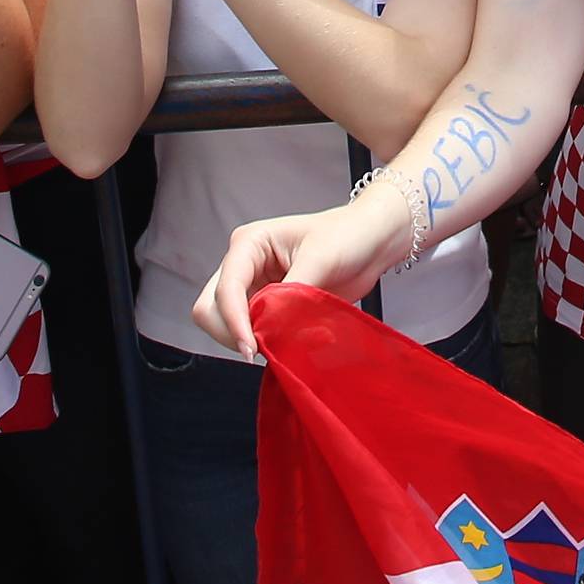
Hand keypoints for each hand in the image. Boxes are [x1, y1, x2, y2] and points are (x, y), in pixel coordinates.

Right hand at [193, 180, 410, 359]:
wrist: (373, 242)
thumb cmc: (348, 235)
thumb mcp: (320, 259)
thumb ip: (291, 295)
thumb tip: (270, 329)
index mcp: (250, 243)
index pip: (226, 289)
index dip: (234, 321)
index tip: (252, 348)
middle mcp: (244, 265)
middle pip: (211, 310)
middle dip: (233, 332)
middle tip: (263, 348)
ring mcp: (254, 288)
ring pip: (227, 326)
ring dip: (252, 338)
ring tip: (290, 338)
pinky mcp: (267, 307)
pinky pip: (254, 332)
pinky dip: (269, 341)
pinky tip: (297, 337)